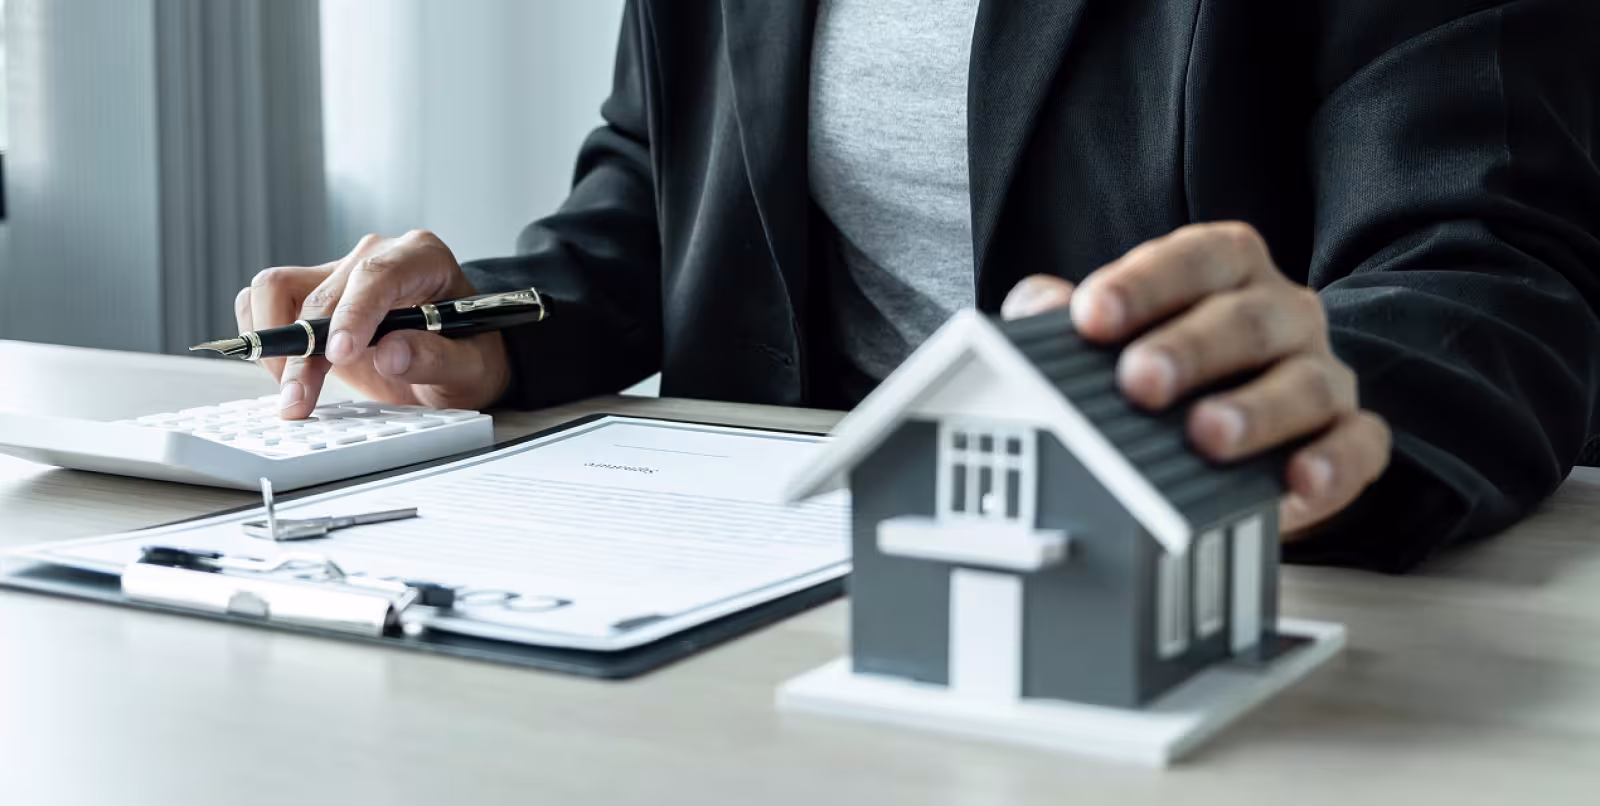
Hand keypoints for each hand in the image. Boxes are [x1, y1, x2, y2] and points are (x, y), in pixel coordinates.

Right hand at [235, 230, 510, 419]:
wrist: (457, 358)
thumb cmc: (468, 354)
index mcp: (422, 258)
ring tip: (294, 392)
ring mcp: (339, 271)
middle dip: (306, 353)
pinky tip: (288, 373)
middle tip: (300, 402)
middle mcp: (375, 256)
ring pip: (277, 289)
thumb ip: (438, 359)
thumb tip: (392, 353)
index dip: (354, 314)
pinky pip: (263, 300)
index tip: (340, 354)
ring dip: (276, 344)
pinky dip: (265, 336)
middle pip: (322, 293)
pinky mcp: (311, 291)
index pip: (377, 274)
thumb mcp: (470, 368)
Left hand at [1000, 222, 1390, 536]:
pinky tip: (1298, 482)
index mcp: (1225, 271)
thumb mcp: (1108, 336)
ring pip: (1306, 382)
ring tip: (1206, 435)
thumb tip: (1036, 307)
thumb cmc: (1163, 371)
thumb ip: (1065, 316)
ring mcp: (1323, 373)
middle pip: (1247, 319)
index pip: (1194, 258)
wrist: (1226, 436)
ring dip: (1257, 410)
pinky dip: (1334, 464)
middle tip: (1140, 381)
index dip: (1144, 283)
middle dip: (1191, 349)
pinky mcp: (1350, 438)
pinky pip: (1359, 445)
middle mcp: (1283, 313)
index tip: (1090, 317)